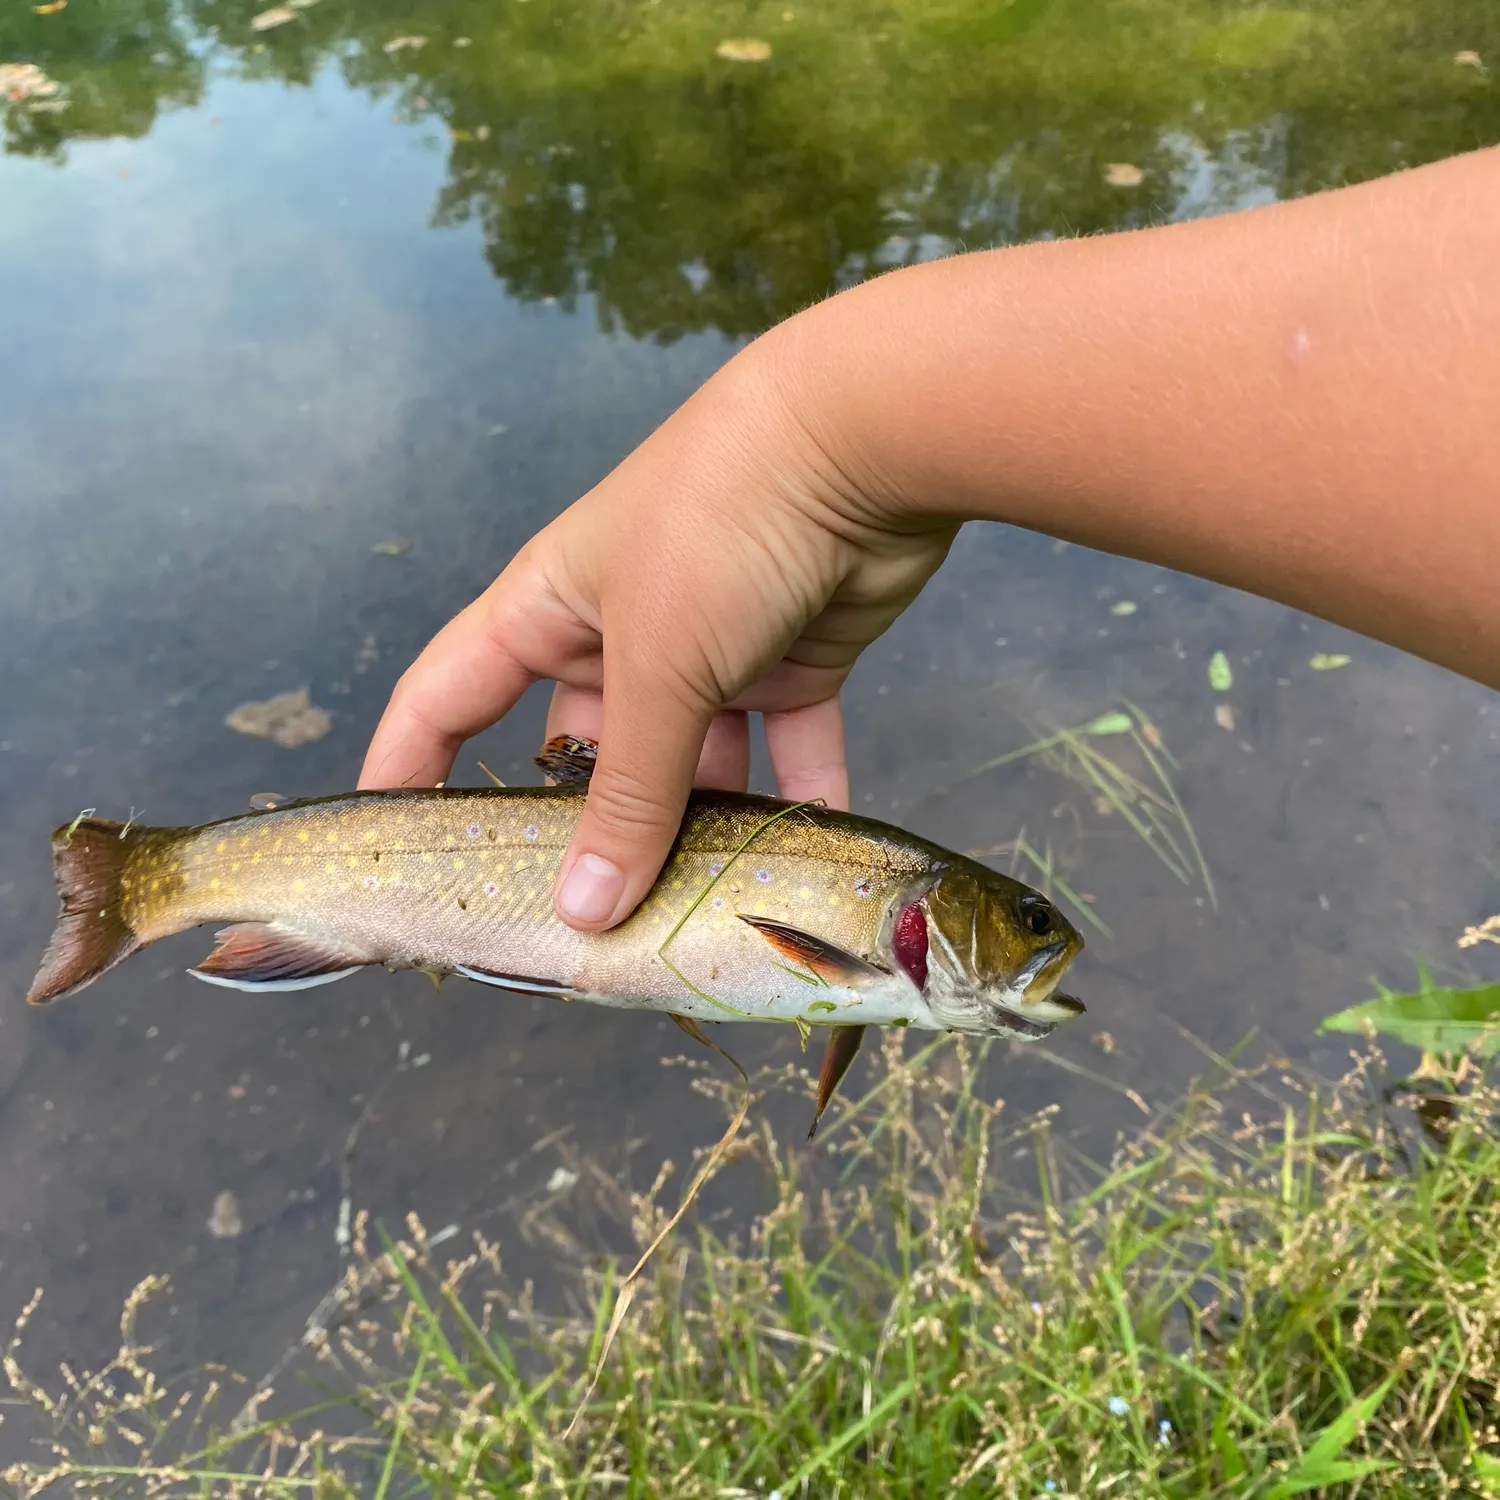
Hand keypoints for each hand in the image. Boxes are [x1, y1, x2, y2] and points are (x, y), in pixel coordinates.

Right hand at [358, 333, 958, 930]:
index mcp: (549, 609)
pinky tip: (802, 863)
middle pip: (584, 753)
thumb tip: (583, 911)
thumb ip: (628, 793)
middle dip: (587, 833)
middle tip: (584, 927)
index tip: (391, 849)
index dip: (410, 768)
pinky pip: (788, 748)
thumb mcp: (658, 664)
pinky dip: (798, 799)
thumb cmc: (722, 524)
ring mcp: (711, 648)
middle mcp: (621, 632)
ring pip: (693, 764)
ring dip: (701, 831)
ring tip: (700, 916)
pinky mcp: (794, 658)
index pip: (449, 698)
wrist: (867, 438)